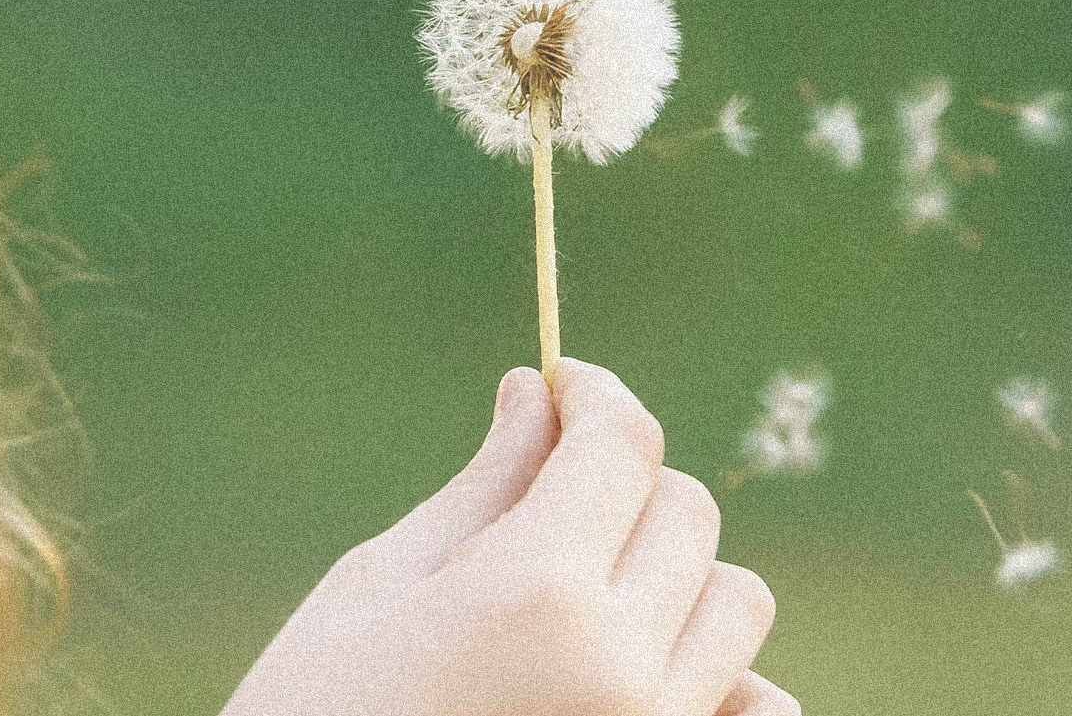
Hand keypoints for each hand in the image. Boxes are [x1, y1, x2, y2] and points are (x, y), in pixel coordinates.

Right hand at [219, 356, 794, 715]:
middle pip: (686, 513)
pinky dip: (720, 680)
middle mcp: (622, 666)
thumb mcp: (381, 588)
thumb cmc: (312, 712)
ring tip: (587, 602)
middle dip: (624, 486)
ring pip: (734, 603)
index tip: (567, 389)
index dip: (597, 396)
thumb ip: (487, 488)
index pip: (622, 446)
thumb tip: (538, 391)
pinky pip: (758, 707)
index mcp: (536, 593)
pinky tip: (635, 678)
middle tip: (550, 505)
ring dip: (675, 579)